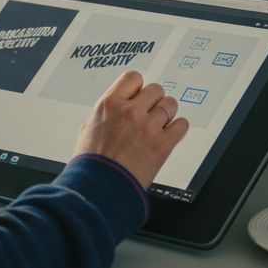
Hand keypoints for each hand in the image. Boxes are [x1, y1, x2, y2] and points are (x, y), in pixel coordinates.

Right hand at [74, 70, 188, 188]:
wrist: (99, 189)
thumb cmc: (90, 165)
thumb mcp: (86, 132)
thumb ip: (102, 117)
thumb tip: (108, 116)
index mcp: (109, 104)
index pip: (133, 78)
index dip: (138, 87)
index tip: (139, 95)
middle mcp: (130, 111)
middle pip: (156, 89)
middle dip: (154, 101)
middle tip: (151, 112)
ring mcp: (148, 127)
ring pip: (171, 104)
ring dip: (167, 113)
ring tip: (160, 124)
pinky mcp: (162, 144)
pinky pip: (181, 125)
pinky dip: (178, 129)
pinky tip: (170, 135)